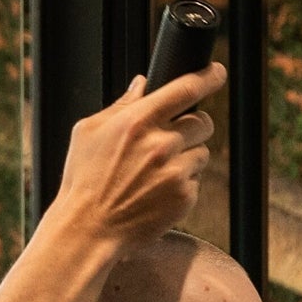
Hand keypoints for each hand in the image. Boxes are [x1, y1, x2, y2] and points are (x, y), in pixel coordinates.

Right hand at [43, 66, 224, 246]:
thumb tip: (142, 84)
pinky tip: (156, 192)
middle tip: (175, 139)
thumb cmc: (84, 180)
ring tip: (156, 172)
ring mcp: (175, 172)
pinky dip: (182, 184)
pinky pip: (196, 181)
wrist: (89, 229)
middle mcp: (161, 144)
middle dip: (194, 126)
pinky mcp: (184, 197)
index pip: (185, 89)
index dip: (208, 77)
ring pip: (202, 153)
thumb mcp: (89, 132)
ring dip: (187, 158)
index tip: (217, 72)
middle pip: (203, 122)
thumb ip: (121, 105)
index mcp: (138, 121)